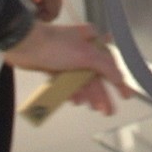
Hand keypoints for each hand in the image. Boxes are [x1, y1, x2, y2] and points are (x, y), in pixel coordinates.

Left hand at [4, 22, 133, 116]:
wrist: (25, 45)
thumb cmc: (55, 45)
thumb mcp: (86, 55)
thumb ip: (106, 67)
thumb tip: (120, 77)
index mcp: (92, 41)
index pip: (111, 63)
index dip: (119, 81)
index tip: (126, 95)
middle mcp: (81, 49)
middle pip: (97, 75)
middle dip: (102, 93)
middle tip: (108, 110)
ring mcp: (68, 59)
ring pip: (82, 81)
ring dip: (88, 95)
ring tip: (94, 108)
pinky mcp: (55, 67)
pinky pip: (68, 83)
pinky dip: (73, 92)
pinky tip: (76, 101)